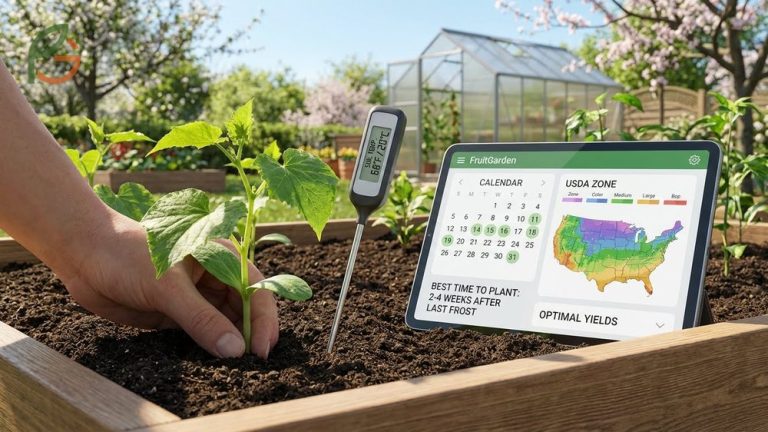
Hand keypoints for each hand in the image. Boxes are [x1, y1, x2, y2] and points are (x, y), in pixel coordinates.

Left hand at [56, 210, 278, 358]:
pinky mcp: (176, 314)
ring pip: (224, 324)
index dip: (264, 319)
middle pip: (244, 310)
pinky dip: (207, 349)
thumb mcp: (168, 287)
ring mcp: (195, 297)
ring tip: (234, 368)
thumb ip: (202, 319)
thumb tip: (235, 350)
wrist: (83, 255)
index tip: (261, 349)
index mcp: (221, 257)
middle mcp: (214, 277)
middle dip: (249, 335)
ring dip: (229, 344)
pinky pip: (200, 335)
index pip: (256, 289)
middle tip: (252, 365)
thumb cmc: (129, 255)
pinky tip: (211, 364)